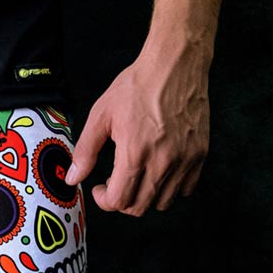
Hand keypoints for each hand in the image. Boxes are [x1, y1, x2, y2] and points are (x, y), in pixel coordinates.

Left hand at [65, 51, 209, 215]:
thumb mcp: (101, 114)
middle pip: (140, 207)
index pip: (119, 200)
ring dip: (145, 195)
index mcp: (135, 153)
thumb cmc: (137, 86)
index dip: (104, 200)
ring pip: (163, 202)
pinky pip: (185, 188)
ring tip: (137, 172)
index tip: (99, 187)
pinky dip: (170, 187)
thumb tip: (72, 178)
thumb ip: (86, 150)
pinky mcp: (200, 155)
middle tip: (115, 180)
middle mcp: (163, 162)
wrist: (174, 66)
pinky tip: (158, 167)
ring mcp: (185, 161)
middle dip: (121, 200)